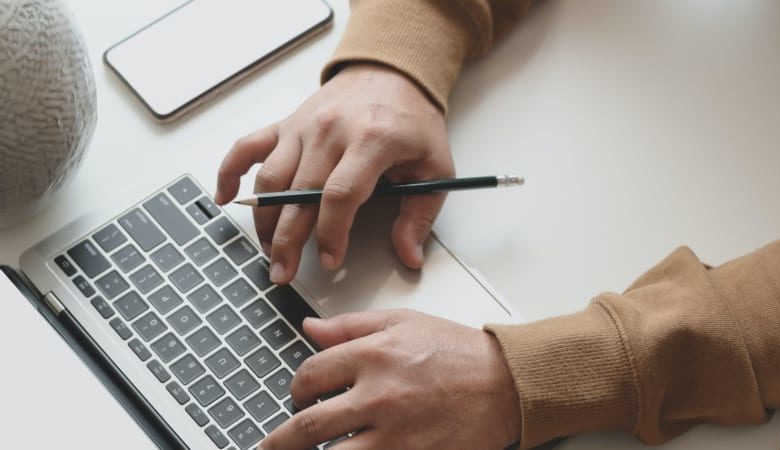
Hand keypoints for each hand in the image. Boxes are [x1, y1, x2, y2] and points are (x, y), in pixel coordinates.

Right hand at [215, 64, 453, 283]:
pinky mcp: (286, 124)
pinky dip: (229, 171)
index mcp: (371, 140)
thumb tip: (409, 255)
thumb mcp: (435, 166)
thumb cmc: (411, 121)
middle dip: (288, 240)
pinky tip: (225, 198)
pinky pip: (247, 147)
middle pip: (298, 194)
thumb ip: (420, 214)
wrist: (391, 72)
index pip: (340, 195)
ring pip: (271, 178)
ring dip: (264, 219)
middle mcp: (330, 131)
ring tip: (270, 251)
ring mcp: (303, 127)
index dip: (331, 233)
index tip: (330, 260)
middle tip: (284, 272)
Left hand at [259, 310, 521, 449]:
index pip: (308, 375)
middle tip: (270, 448)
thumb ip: (351, 326)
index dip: (295, 389)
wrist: (509, 384)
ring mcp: (396, 435)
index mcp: (374, 355)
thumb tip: (309, 328)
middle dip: (280, 442)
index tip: (298, 397)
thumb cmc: (460, 353)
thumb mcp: (405, 322)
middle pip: (307, 427)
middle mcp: (380, 395)